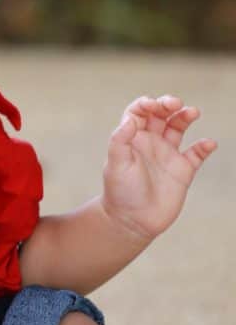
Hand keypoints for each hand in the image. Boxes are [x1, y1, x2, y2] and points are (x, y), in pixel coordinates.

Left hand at [101, 94, 217, 240]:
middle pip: (160, 115)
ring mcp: (167, 155)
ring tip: (192, 112)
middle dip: (167, 104)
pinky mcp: (182, 170)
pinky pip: (196, 154)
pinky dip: (204, 147)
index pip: (139, 112)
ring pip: (178, 128)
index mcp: (131, 138)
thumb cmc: (120, 192)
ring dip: (185, 117)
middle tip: (175, 103)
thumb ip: (120, 140)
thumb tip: (131, 120)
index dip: (145, 104)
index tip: (152, 105)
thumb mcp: (116, 165)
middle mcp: (150, 142)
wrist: (132, 221)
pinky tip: (208, 143)